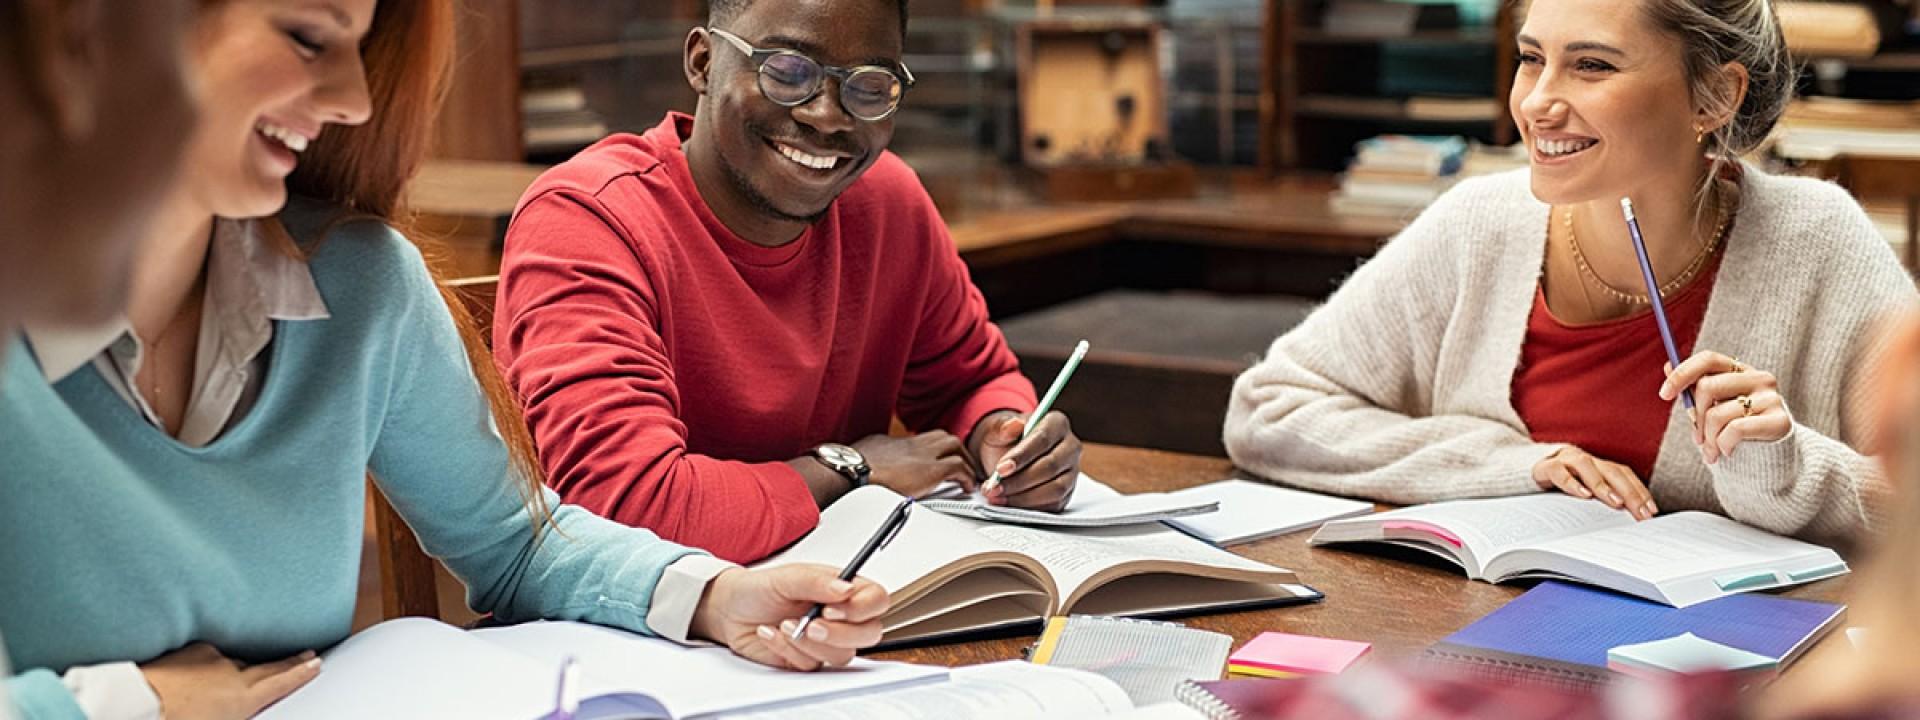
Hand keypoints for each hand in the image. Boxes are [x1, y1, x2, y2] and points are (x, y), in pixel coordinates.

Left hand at [140, 643, 320, 719]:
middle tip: (306, 653)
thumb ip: (234, 714)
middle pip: (269, 666)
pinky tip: (200, 670)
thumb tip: (238, 711)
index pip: (280, 682)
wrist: (137, 703)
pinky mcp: (187, 651)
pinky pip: (206, 655)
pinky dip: (207, 662)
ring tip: (240, 672)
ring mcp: (210, 658)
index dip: (300, 672)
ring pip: (232, 661)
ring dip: (238, 666)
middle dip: (289, 661)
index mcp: (242, 698)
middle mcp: (232, 674)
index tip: (315, 662)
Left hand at [690, 565, 887, 670]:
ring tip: (784, 625)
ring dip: (809, 643)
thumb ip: (817, 582)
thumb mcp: (788, 577)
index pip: (876, 600)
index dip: (862, 608)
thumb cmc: (760, 588)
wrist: (729, 611)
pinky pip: (811, 665)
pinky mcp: (808, 660)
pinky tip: (771, 634)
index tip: (834, 608)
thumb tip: (846, 588)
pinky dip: (788, 650)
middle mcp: (841, 617)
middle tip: (812, 625)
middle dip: (840, 633)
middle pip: (869, 633)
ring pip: (842, 654)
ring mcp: (826, 641)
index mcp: (843, 590)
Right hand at [851, 431, 975, 497]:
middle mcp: (913, 444)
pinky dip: (967, 476)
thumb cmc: (852, 467)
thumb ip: (872, 456)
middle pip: (942, 437)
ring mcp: (924, 455)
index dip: (932, 449)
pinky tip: (967, 486)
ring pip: (955, 446)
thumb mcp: (863, 455)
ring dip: (964, 459)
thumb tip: (868, 462)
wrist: (853, 471)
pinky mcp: (932, 470)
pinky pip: (959, 467)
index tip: (934, 459)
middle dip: (954, 450)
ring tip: (967, 475)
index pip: (921, 440)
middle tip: (959, 463)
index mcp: (896, 442)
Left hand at [971, 410, 1081, 510]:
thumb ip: (1002, 427)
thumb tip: (1012, 425)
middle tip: (994, 488)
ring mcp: (1071, 472)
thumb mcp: (997, 430)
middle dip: (1018, 481)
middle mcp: (1070, 447)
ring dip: (1023, 497)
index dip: (1022, 456)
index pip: (1043, 439)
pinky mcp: (1067, 493)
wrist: (1007, 458)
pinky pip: (1053, 504)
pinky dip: (1029, 507)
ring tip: (998, 497)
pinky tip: (1009, 504)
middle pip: (1049, 466)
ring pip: (1054, 489)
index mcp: (1057, 424)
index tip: (1000, 469)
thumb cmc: (1006, 441)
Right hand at [1532, 446, 1656, 519]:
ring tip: (1615, 503)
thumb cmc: (1560, 485)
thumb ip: (1602, 500)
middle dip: (1629, 492)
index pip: (1625, 475)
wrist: (1524, 469)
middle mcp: (1586, 460)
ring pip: (1588, 467)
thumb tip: (1627, 521)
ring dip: (1603, 485)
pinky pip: (1559, 471)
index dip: (1640, 491)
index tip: (1650, 511)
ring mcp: (1565, 460)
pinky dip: (1572, 482)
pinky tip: (1582, 495)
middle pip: (1613, 471)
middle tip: (1640, 512)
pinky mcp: (1546, 466)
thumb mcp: (1583, 491)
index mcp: (1598, 465)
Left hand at [1662, 352, 1793, 464]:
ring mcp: (1772, 398)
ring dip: (1708, 440)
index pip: (1708, 359)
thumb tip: (1667, 365)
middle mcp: (1759, 378)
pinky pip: (1734, 430)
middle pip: (1707, 386)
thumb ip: (1693, 388)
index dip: (1682, 374)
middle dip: (1695, 417)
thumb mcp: (1712, 408)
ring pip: (1717, 414)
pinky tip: (1727, 452)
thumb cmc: (1735, 431)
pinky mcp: (1780, 421)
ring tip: (1711, 452)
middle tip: (1697, 438)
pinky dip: (1723, 445)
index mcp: (1741, 371)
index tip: (1664, 394)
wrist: (1770, 459)